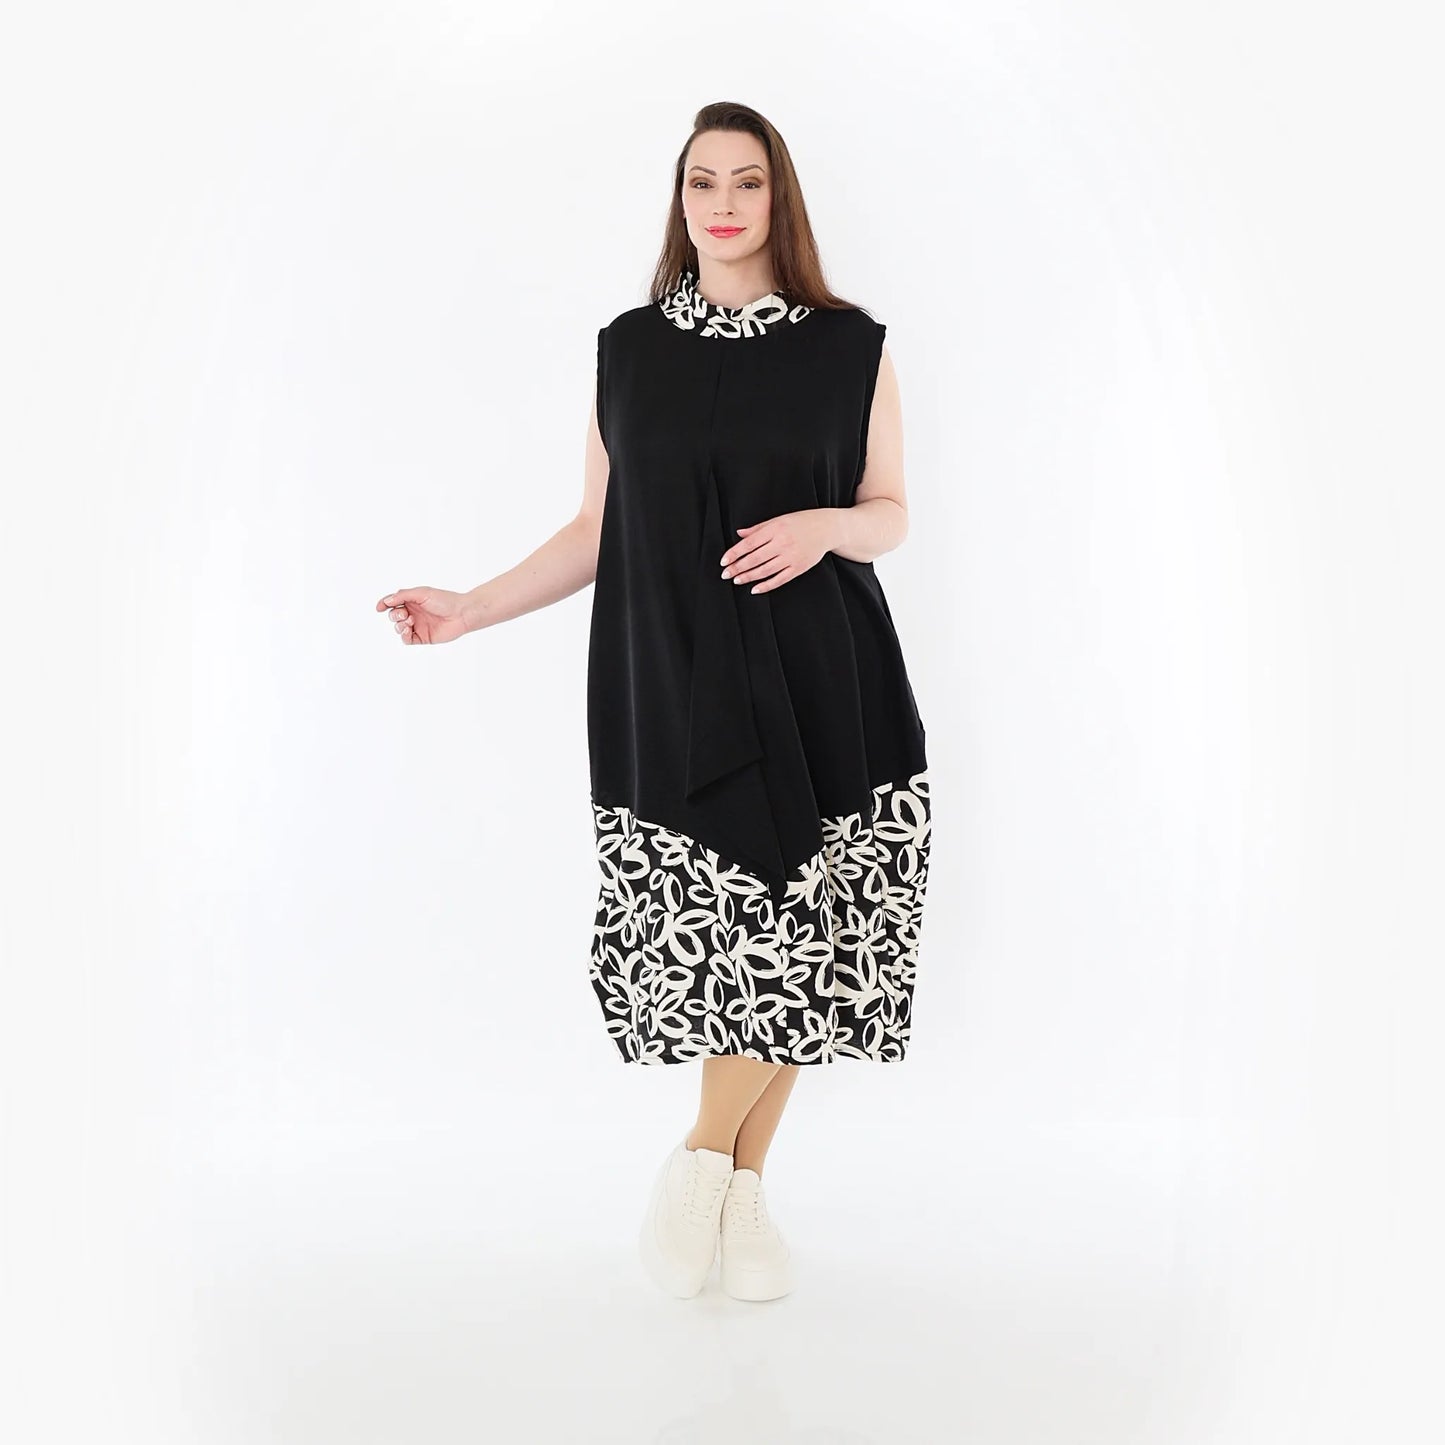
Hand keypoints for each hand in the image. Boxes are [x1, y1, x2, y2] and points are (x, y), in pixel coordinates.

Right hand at [375, 587, 469, 644]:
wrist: (461, 614)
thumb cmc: (445, 600)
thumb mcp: (422, 593)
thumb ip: (403, 595)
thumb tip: (387, 601)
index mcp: (412, 601)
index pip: (393, 602)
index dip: (384, 604)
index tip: (379, 607)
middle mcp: (414, 613)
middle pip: (394, 616)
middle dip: (394, 615)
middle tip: (405, 614)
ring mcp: (417, 626)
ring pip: (398, 628)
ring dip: (399, 625)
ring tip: (409, 622)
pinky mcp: (422, 637)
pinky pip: (406, 640)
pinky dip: (403, 636)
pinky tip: (407, 630)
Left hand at [719, 510, 835, 593]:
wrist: (827, 528)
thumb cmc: (801, 522)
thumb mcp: (778, 520)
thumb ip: (758, 528)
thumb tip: (739, 534)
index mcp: (775, 529)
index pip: (749, 544)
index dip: (734, 553)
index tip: (724, 561)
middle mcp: (782, 543)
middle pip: (755, 559)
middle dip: (738, 567)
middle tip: (725, 574)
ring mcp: (791, 557)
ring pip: (765, 570)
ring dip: (749, 577)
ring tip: (737, 580)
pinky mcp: (799, 568)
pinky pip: (780, 579)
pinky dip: (766, 586)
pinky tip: (755, 589)